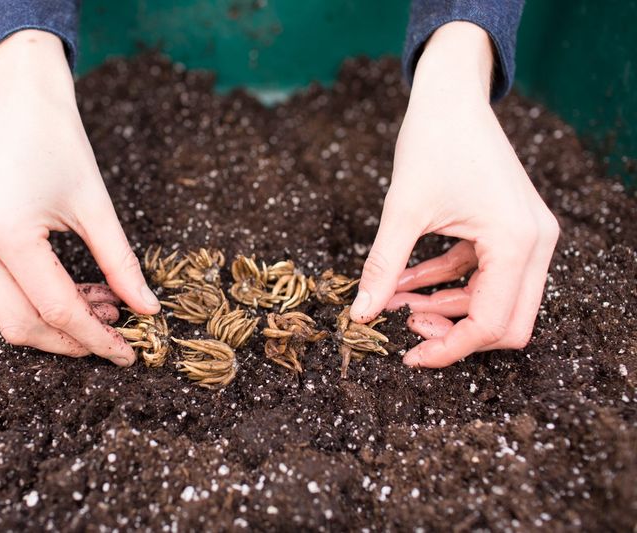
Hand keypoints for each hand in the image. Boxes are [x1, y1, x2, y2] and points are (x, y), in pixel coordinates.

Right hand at [0, 30, 159, 364]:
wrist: (22, 105)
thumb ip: (122, 264)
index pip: (56, 309)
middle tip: (117, 336)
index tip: (129, 354)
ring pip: (8, 315)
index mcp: (6, 233)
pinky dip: (41, 303)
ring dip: (58, 324)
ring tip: (106, 308)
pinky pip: (2, 292)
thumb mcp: (98, 207)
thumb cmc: (62, 145)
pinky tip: (81, 294)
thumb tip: (148, 310)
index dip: (96, 338)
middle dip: (72, 341)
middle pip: (21, 325)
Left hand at [350, 22, 559, 367]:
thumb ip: (382, 267)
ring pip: (495, 301)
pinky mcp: (510, 229)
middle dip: (455, 332)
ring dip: (446, 307)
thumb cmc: (432, 141)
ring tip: (396, 302)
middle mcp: (534, 243)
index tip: (408, 357)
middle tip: (407, 330)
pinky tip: (405, 282)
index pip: (492, 323)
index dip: (449, 349)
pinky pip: (483, 274)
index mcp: (516, 241)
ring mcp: (527, 236)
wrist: (451, 95)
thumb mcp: (402, 210)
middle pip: (506, 322)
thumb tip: (360, 315)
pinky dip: (446, 282)